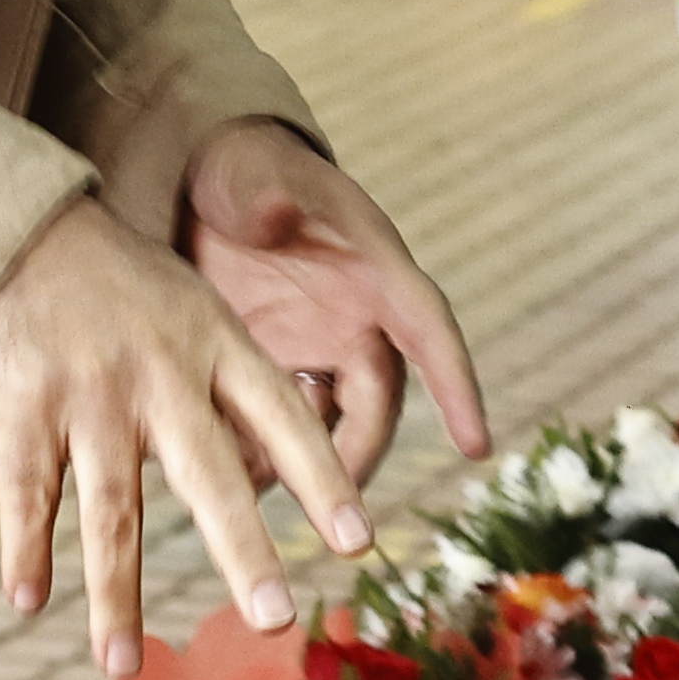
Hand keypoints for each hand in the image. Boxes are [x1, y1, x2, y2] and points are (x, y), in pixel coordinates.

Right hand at [0, 192, 369, 677]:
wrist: (11, 231)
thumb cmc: (117, 284)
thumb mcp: (191, 304)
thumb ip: (232, 378)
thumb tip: (285, 463)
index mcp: (214, 345)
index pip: (285, 421)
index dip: (325, 481)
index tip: (359, 542)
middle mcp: (160, 374)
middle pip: (210, 475)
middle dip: (243, 551)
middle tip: (276, 618)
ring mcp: (89, 393)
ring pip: (110, 508)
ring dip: (115, 595)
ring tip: (124, 666)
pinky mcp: (21, 408)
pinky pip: (25, 492)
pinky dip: (24, 550)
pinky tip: (27, 603)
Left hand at [181, 118, 491, 497]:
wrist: (203, 184)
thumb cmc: (245, 170)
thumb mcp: (254, 174)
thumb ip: (265, 194)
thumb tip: (274, 210)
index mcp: (375, 271)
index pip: (428, 329)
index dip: (456, 386)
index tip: (475, 444)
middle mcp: (357, 320)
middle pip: (376, 403)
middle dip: (358, 458)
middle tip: (335, 510)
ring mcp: (315, 348)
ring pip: (328, 426)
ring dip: (305, 468)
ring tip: (254, 497)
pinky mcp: (273, 366)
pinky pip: (277, 423)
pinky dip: (259, 453)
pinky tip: (221, 478)